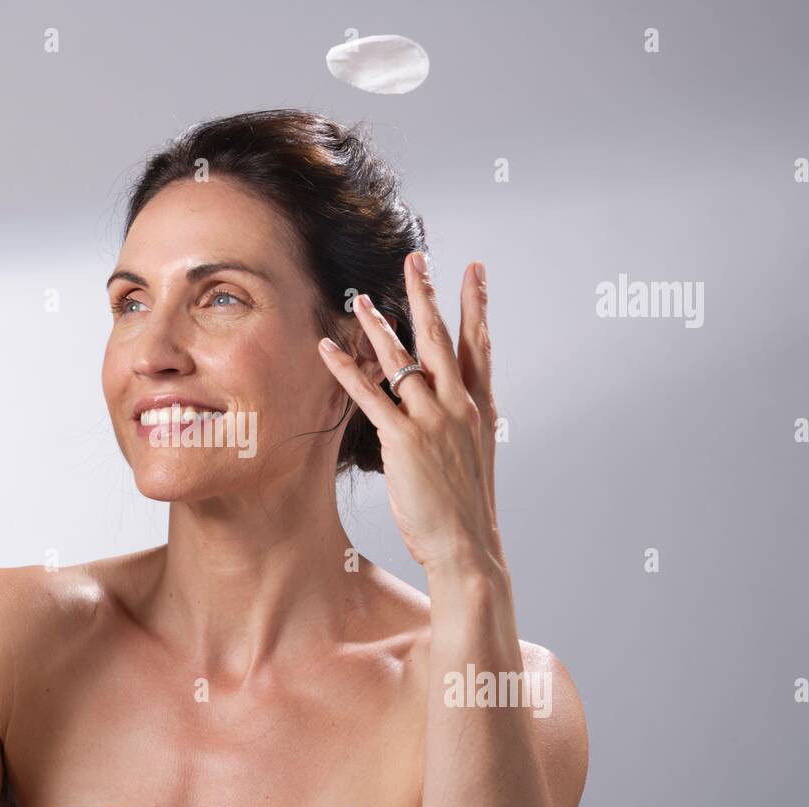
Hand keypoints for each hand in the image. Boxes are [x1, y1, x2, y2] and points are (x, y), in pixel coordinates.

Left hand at [317, 252, 503, 577]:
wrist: (466, 546)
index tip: (475, 269)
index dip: (476, 305)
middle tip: (416, 259)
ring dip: (378, 326)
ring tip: (359, 298)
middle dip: (426, 295)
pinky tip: (328, 349)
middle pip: (442, 338)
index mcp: (479, 409)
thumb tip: (442, 407)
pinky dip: (346, 370)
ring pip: (403, 360)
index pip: (480, 345)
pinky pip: (369, 395)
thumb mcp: (472, 458)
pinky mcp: (404, 439)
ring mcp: (434, 420)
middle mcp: (460, 406)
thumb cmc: (465, 509)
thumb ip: (459, 424)